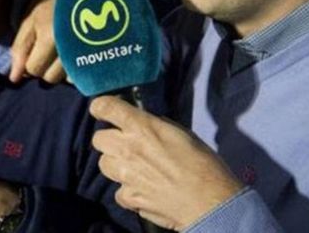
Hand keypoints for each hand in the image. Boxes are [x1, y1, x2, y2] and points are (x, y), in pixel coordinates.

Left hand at [10, 0, 92, 82]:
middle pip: (51, 78)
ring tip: (62, 47)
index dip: (29, 60)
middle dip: (44, 66)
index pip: (33, 70)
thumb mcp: (30, 17)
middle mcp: (71, 48)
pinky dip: (78, 66)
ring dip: (61, 68)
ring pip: (68, 78)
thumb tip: (14, 78)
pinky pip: (86, 72)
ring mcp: (89, 49)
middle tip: (46, 46)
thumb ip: (21, 48)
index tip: (34, 46)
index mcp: (51, 38)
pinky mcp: (102, 49)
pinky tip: (75, 50)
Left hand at [89, 96, 242, 230]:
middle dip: (109, 139)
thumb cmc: (203, 164)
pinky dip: (128, 190)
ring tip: (135, 168)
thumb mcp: (182, 133)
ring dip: (116, 164)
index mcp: (142, 127)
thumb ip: (157, 126)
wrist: (210, 202)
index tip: (103, 111)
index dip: (101, 107)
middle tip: (125, 144)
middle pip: (98, 139)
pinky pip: (118, 190)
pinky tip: (144, 189)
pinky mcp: (129, 198)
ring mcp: (125, 175)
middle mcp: (127, 149)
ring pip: (104, 164)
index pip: (105, 107)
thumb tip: (146, 124)